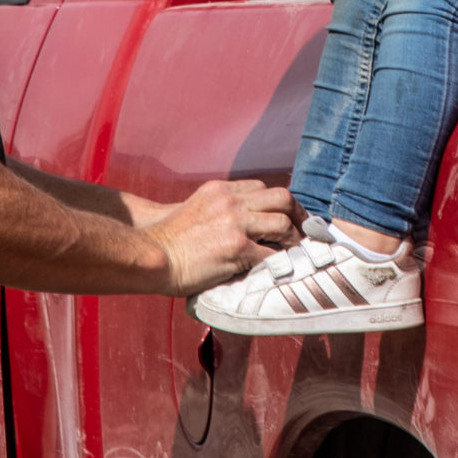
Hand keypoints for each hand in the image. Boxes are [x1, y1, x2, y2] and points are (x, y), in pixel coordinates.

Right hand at [139, 179, 298, 294]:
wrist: (153, 256)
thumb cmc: (170, 240)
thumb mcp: (195, 208)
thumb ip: (220, 209)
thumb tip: (242, 223)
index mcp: (220, 190)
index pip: (263, 188)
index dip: (280, 204)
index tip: (288, 218)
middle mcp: (230, 201)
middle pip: (281, 198)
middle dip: (298, 215)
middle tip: (304, 233)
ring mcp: (235, 224)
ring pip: (282, 223)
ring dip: (293, 240)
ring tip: (295, 253)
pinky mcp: (237, 249)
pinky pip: (271, 254)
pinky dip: (280, 262)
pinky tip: (280, 269)